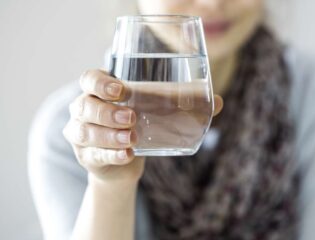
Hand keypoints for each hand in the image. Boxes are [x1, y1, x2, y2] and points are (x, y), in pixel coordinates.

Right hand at [63, 69, 222, 185]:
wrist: (123, 162)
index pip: (89, 79)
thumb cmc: (138, 127)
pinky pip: (94, 155)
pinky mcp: (87, 156)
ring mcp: (81, 134)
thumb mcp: (154, 113)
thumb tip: (218, 102)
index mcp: (99, 92)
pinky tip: (127, 155)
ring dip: (108, 135)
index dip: (100, 82)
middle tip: (131, 117)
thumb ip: (182, 106)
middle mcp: (84, 110)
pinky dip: (111, 155)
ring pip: (85, 131)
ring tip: (132, 138)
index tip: (121, 90)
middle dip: (107, 111)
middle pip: (84, 105)